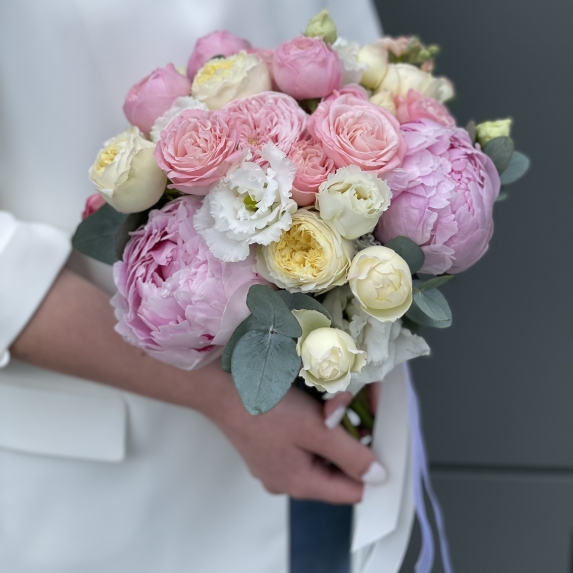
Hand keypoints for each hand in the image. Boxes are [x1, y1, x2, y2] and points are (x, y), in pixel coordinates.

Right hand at [211, 383, 385, 504]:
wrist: (218, 385)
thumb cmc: (265, 406)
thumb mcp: (315, 429)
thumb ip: (350, 455)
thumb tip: (378, 477)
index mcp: (300, 484)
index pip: (352, 490)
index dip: (371, 464)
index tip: (377, 434)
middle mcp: (286, 479)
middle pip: (335, 469)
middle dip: (349, 438)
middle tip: (350, 408)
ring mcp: (274, 462)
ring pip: (319, 451)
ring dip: (331, 427)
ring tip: (331, 401)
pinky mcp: (267, 443)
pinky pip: (301, 440)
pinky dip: (313, 423)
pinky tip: (311, 403)